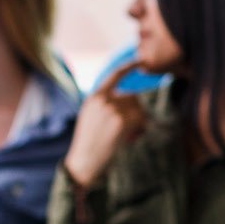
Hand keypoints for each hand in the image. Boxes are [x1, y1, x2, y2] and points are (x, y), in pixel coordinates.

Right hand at [62, 63, 149, 187]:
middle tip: (129, 132)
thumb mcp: (92, 118)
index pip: (115, 75)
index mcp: (94, 97)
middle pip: (133, 97)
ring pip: (138, 109)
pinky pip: (141, 120)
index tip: (141, 60)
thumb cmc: (89, 144)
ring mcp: (111, 109)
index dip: (129, 66)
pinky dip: (140, 130)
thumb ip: (107, 105)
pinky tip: (128, 139)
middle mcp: (102, 99)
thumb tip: (132, 98)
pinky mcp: (120, 121)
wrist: (83, 163)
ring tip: (125, 137)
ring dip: (138, 123)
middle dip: (135, 113)